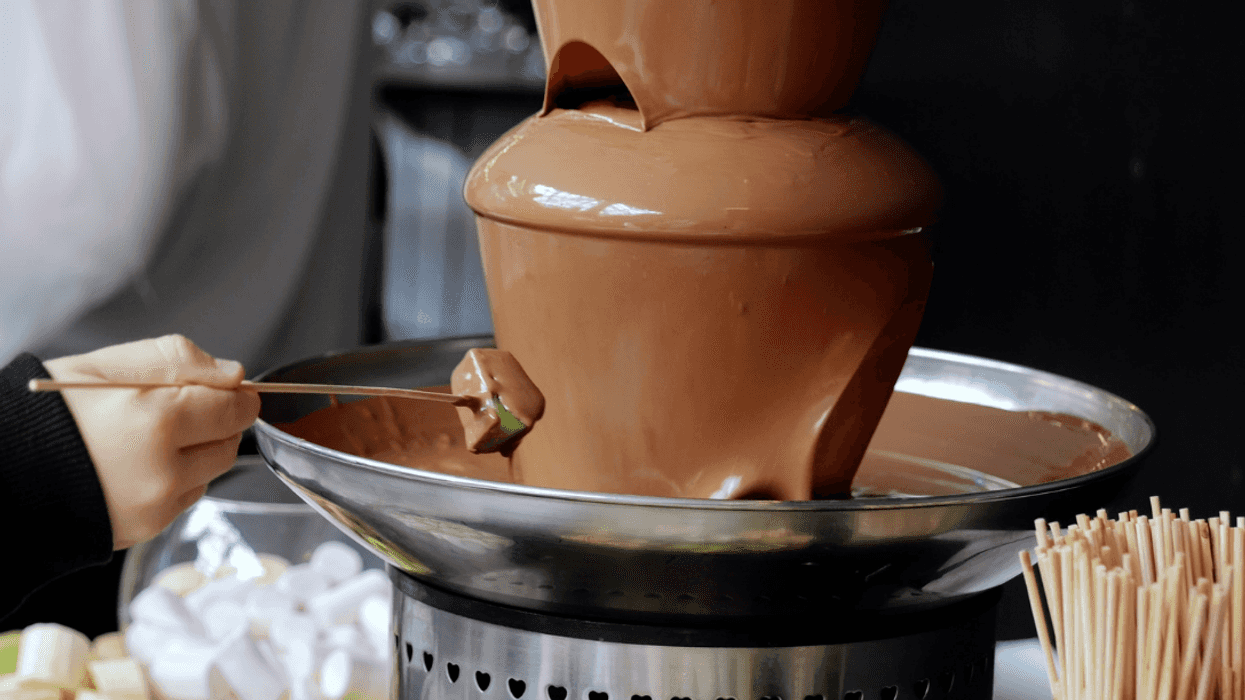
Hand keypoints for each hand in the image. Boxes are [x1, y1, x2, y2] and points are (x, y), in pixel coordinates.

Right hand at [44, 335, 260, 548]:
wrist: (3, 473)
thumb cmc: (47, 415)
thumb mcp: (105, 366)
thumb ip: (178, 361)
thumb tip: (232, 375)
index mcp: (156, 420)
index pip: (234, 409)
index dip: (235, 396)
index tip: (226, 389)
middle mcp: (163, 471)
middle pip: (228, 443)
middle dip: (217, 423)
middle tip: (181, 408)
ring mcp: (156, 505)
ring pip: (211, 472)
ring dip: (198, 452)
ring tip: (150, 436)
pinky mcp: (147, 528)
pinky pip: (185, 497)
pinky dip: (177, 478)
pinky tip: (139, 464)